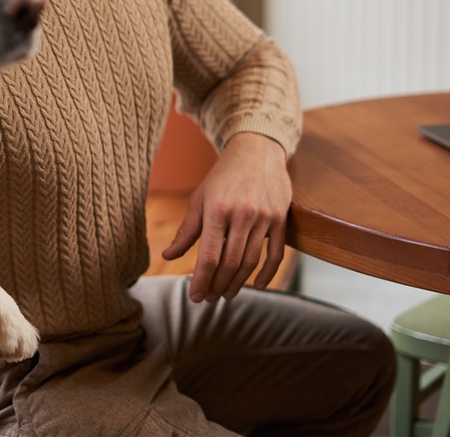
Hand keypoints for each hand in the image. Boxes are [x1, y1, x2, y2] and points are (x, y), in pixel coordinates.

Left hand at [161, 133, 291, 301]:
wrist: (256, 151)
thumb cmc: (222, 177)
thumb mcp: (199, 199)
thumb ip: (186, 231)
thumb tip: (168, 257)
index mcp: (216, 210)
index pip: (208, 256)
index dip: (201, 280)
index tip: (195, 297)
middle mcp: (241, 214)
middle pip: (230, 263)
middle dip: (217, 285)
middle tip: (209, 298)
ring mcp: (264, 217)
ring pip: (251, 261)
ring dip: (238, 283)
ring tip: (226, 294)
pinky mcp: (280, 219)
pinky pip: (275, 254)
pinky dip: (267, 273)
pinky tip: (257, 285)